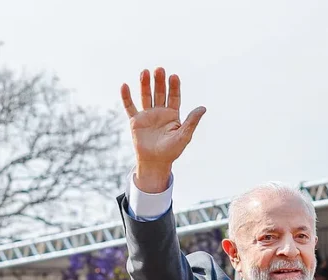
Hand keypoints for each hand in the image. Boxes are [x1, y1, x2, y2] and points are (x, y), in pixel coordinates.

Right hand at [121, 68, 205, 192]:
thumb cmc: (171, 151)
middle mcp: (160, 112)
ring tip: (145, 71)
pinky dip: (126, 97)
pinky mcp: (135, 121)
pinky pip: (130, 107)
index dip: (174, 87)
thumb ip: (192, 121)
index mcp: (173, 115)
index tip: (174, 76)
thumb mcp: (184, 136)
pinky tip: (124, 85)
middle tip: (159, 69)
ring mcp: (147, 115)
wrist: (155, 162)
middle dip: (159, 82)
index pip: (174, 97)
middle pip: (160, 93)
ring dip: (145, 84)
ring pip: (146, 96)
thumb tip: (203, 107)